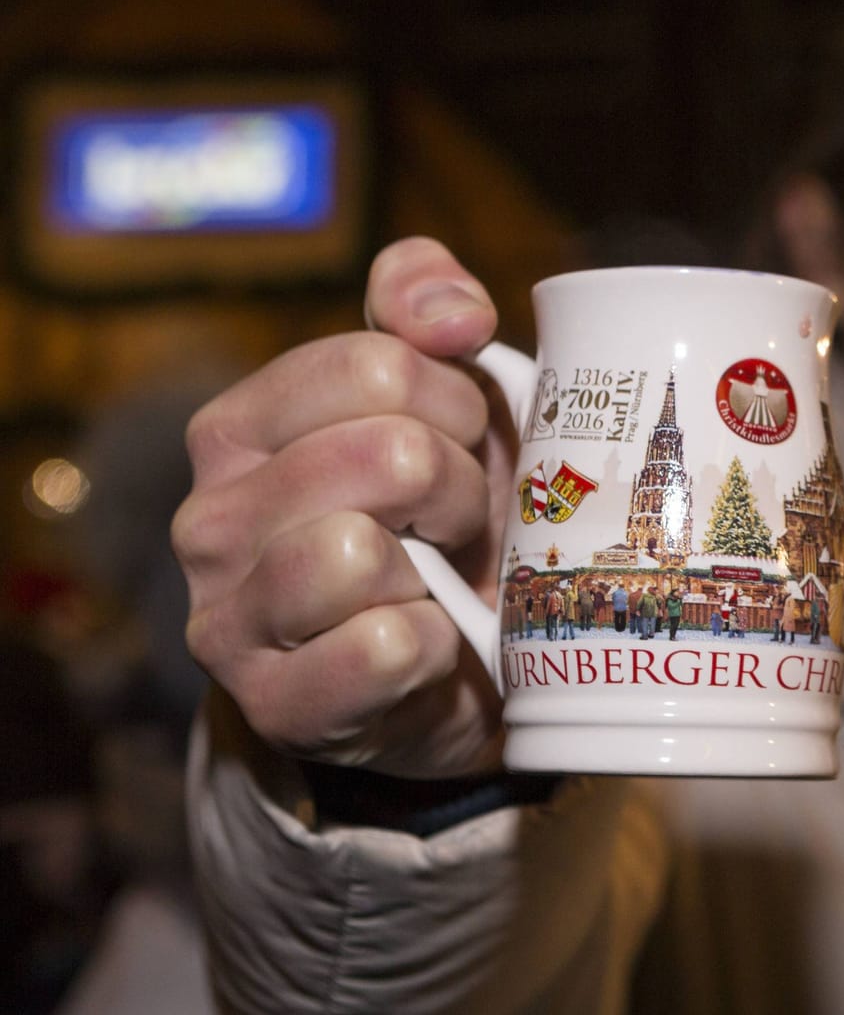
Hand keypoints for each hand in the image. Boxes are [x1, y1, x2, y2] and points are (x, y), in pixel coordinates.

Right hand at [173, 237, 515, 776]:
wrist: (445, 673)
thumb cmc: (441, 522)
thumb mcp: (443, 401)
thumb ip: (425, 309)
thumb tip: (451, 312)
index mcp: (237, 428)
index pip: (376, 365)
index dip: (457, 402)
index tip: (464, 441)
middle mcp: (208, 520)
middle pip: (389, 453)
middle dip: (461, 487)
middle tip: (458, 522)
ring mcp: (229, 620)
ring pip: (360, 550)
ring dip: (440, 568)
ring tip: (438, 582)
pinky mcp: (276, 707)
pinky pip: (379, 648)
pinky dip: (431, 647)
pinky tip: (427, 645)